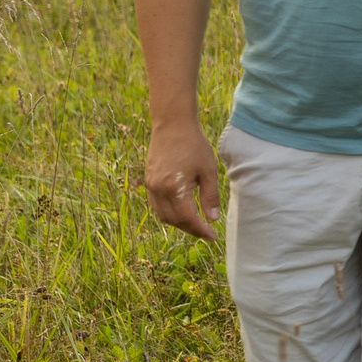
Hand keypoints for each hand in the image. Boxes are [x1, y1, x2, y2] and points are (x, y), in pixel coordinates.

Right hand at [145, 120, 221, 239]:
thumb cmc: (194, 145)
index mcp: (174, 187)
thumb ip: (210, 196)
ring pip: (162, 215)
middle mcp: (158, 189)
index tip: (212, 237)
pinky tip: (181, 212)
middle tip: (206, 232)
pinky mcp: (148, 180)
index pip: (187, 218)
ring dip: (178, 223)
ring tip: (196, 224)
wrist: (172, 125)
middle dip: (190, 229)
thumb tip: (212, 219)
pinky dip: (168, 213)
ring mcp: (150, 185)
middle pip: (173, 220)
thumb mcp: (208, 170)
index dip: (200, 230)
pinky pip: (156, 205)